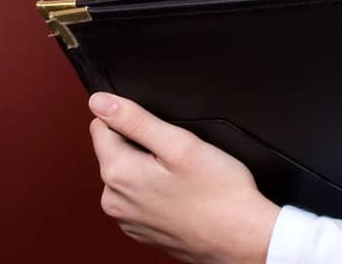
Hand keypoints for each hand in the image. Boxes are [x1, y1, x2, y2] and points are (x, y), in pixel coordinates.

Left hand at [88, 92, 280, 263]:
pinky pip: (139, 198)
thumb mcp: (179, 143)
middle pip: (114, 150)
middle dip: (141, 146)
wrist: (242, 238)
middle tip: (176, 158)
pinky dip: (155, 192)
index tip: (158, 134)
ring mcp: (127, 219)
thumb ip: (134, 119)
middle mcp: (114, 200)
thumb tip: (100, 102)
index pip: (101, 125)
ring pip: (128, 174)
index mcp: (118, 173)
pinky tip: (181, 195)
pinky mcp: (141, 230)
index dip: (132, 120)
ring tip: (181, 178)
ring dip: (148, 170)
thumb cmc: (219, 195)